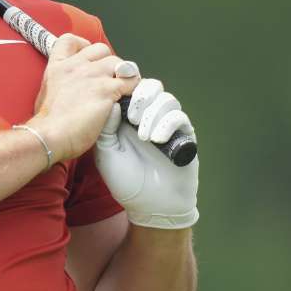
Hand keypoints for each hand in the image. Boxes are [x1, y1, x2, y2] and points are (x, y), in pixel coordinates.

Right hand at [27, 34, 139, 162]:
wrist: (49, 134)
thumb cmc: (47, 122)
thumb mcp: (47, 93)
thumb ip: (62, 83)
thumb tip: (73, 88)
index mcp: (58, 66)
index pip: (70, 40)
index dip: (84, 45)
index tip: (89, 59)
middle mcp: (75, 66)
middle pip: (102, 49)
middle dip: (108, 63)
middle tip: (108, 80)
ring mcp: (91, 76)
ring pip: (120, 64)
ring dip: (124, 76)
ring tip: (122, 90)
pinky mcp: (106, 90)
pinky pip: (131, 81)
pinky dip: (134, 88)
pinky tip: (128, 99)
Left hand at [95, 78, 199, 228]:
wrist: (150, 205)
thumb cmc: (124, 180)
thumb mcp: (107, 151)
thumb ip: (107, 126)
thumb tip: (111, 101)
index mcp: (126, 116)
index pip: (129, 88)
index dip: (125, 85)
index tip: (117, 92)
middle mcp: (148, 116)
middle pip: (151, 87)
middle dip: (141, 96)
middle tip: (132, 118)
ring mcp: (167, 124)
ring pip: (167, 99)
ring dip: (153, 114)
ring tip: (143, 136)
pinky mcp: (184, 136)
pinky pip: (180, 118)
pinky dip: (167, 124)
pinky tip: (156, 139)